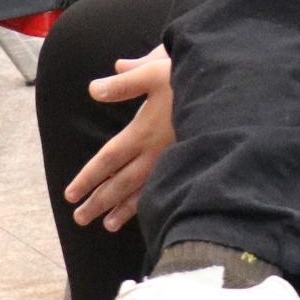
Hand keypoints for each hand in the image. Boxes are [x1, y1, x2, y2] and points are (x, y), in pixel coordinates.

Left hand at [66, 45, 174, 230]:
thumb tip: (93, 89)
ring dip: (123, 209)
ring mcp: (171, 160)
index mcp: (142, 132)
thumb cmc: (189, 81)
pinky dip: (150, 202)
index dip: (88, 178)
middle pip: (121, 183)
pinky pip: (163, 187)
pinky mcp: (187, 161)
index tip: (70, 195)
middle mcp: (154, 152)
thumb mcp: (154, 73)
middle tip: (80, 218)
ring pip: (142, 191)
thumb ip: (124, 83)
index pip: (108, 160)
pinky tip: (144, 210)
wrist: (229, 95)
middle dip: (100, 201)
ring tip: (107, 225)